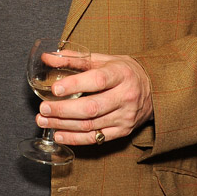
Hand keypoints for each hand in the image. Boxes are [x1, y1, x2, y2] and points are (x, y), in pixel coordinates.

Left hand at [37, 51, 153, 145]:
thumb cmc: (123, 72)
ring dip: (64, 125)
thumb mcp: (104, 60)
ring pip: (91, 125)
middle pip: (92, 108)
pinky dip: (75, 138)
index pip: (97, 81)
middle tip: (43, 109)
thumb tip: (47, 57)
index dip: (75, 86)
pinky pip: (96, 138)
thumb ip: (75, 59)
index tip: (54, 89)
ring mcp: (125, 116)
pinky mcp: (123, 131)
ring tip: (44, 120)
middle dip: (64, 110)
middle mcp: (125, 97)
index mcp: (121, 74)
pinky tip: (59, 134)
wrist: (153, 90)